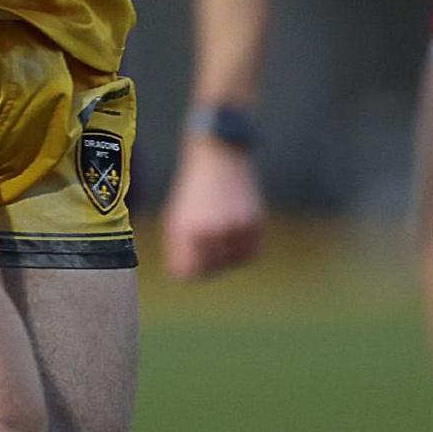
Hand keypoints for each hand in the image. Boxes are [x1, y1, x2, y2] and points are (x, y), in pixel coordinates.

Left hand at [161, 137, 265, 280]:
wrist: (218, 155)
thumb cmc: (194, 190)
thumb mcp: (177, 217)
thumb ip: (178, 250)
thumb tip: (183, 277)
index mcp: (186, 230)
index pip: (187, 273)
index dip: (188, 271)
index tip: (191, 263)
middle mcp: (211, 231)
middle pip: (211, 270)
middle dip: (208, 263)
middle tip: (207, 245)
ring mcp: (235, 227)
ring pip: (233, 262)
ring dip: (228, 255)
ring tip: (221, 234)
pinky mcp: (255, 221)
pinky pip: (251, 252)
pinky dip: (244, 248)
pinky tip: (236, 233)